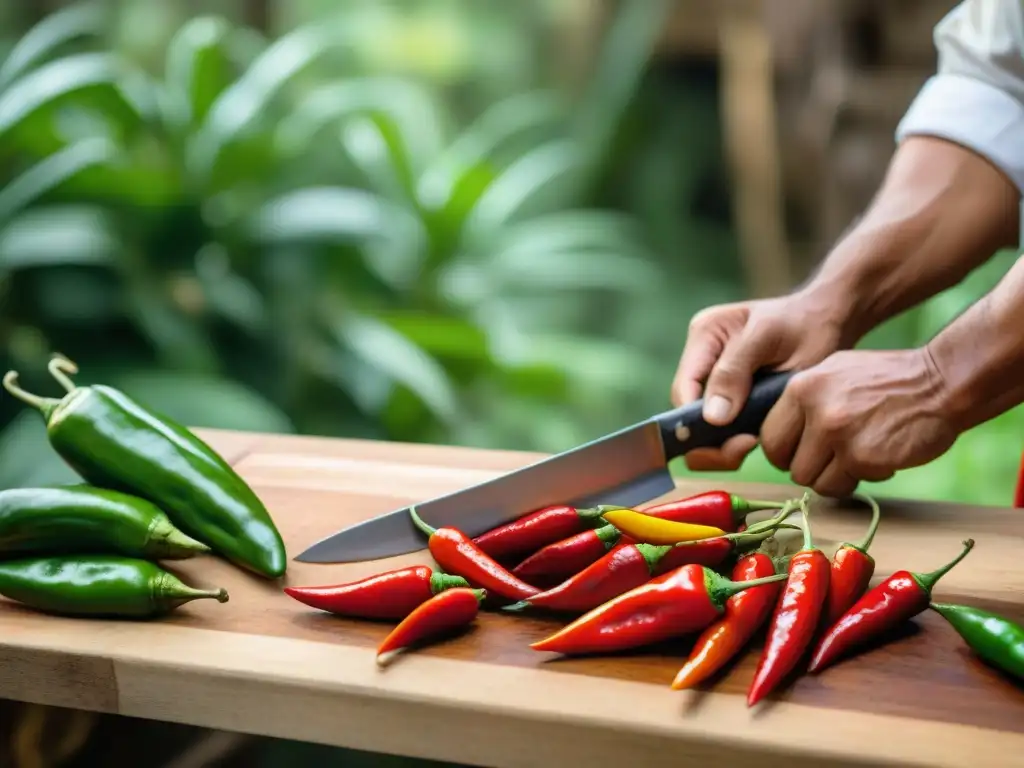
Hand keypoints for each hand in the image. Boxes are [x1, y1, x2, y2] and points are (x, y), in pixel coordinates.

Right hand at [671, 291, 851, 470]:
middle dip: (709, 438)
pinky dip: (733, 441)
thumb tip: (712, 417)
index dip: (696, 419)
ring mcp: (716, 380)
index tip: (731, 435)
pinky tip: (756, 439)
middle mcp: (703, 359)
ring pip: (703, 426)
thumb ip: (734, 371)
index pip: (683, 389)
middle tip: (745, 447)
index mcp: (704, 336)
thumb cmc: (804, 323)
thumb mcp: (768, 337)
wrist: (830, 324)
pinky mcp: (733, 398)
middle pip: (688, 413)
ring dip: (722, 444)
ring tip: (753, 443)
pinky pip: (722, 429)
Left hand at [760, 347, 956, 497]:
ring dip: (835, 479)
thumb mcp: (834, 373)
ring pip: (814, 482)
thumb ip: (805, 401)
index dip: (786, 453)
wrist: (940, 383)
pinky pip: (845, 486)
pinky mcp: (862, 457)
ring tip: (859, 458)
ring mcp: (838, 435)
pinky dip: (861, 479)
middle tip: (833, 461)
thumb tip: (780, 435)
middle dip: (810, 470)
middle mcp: (815, 411)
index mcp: (802, 387)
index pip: (771, 438)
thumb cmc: (888, 381)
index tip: (803, 454)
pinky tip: (879, 458)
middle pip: (790, 466)